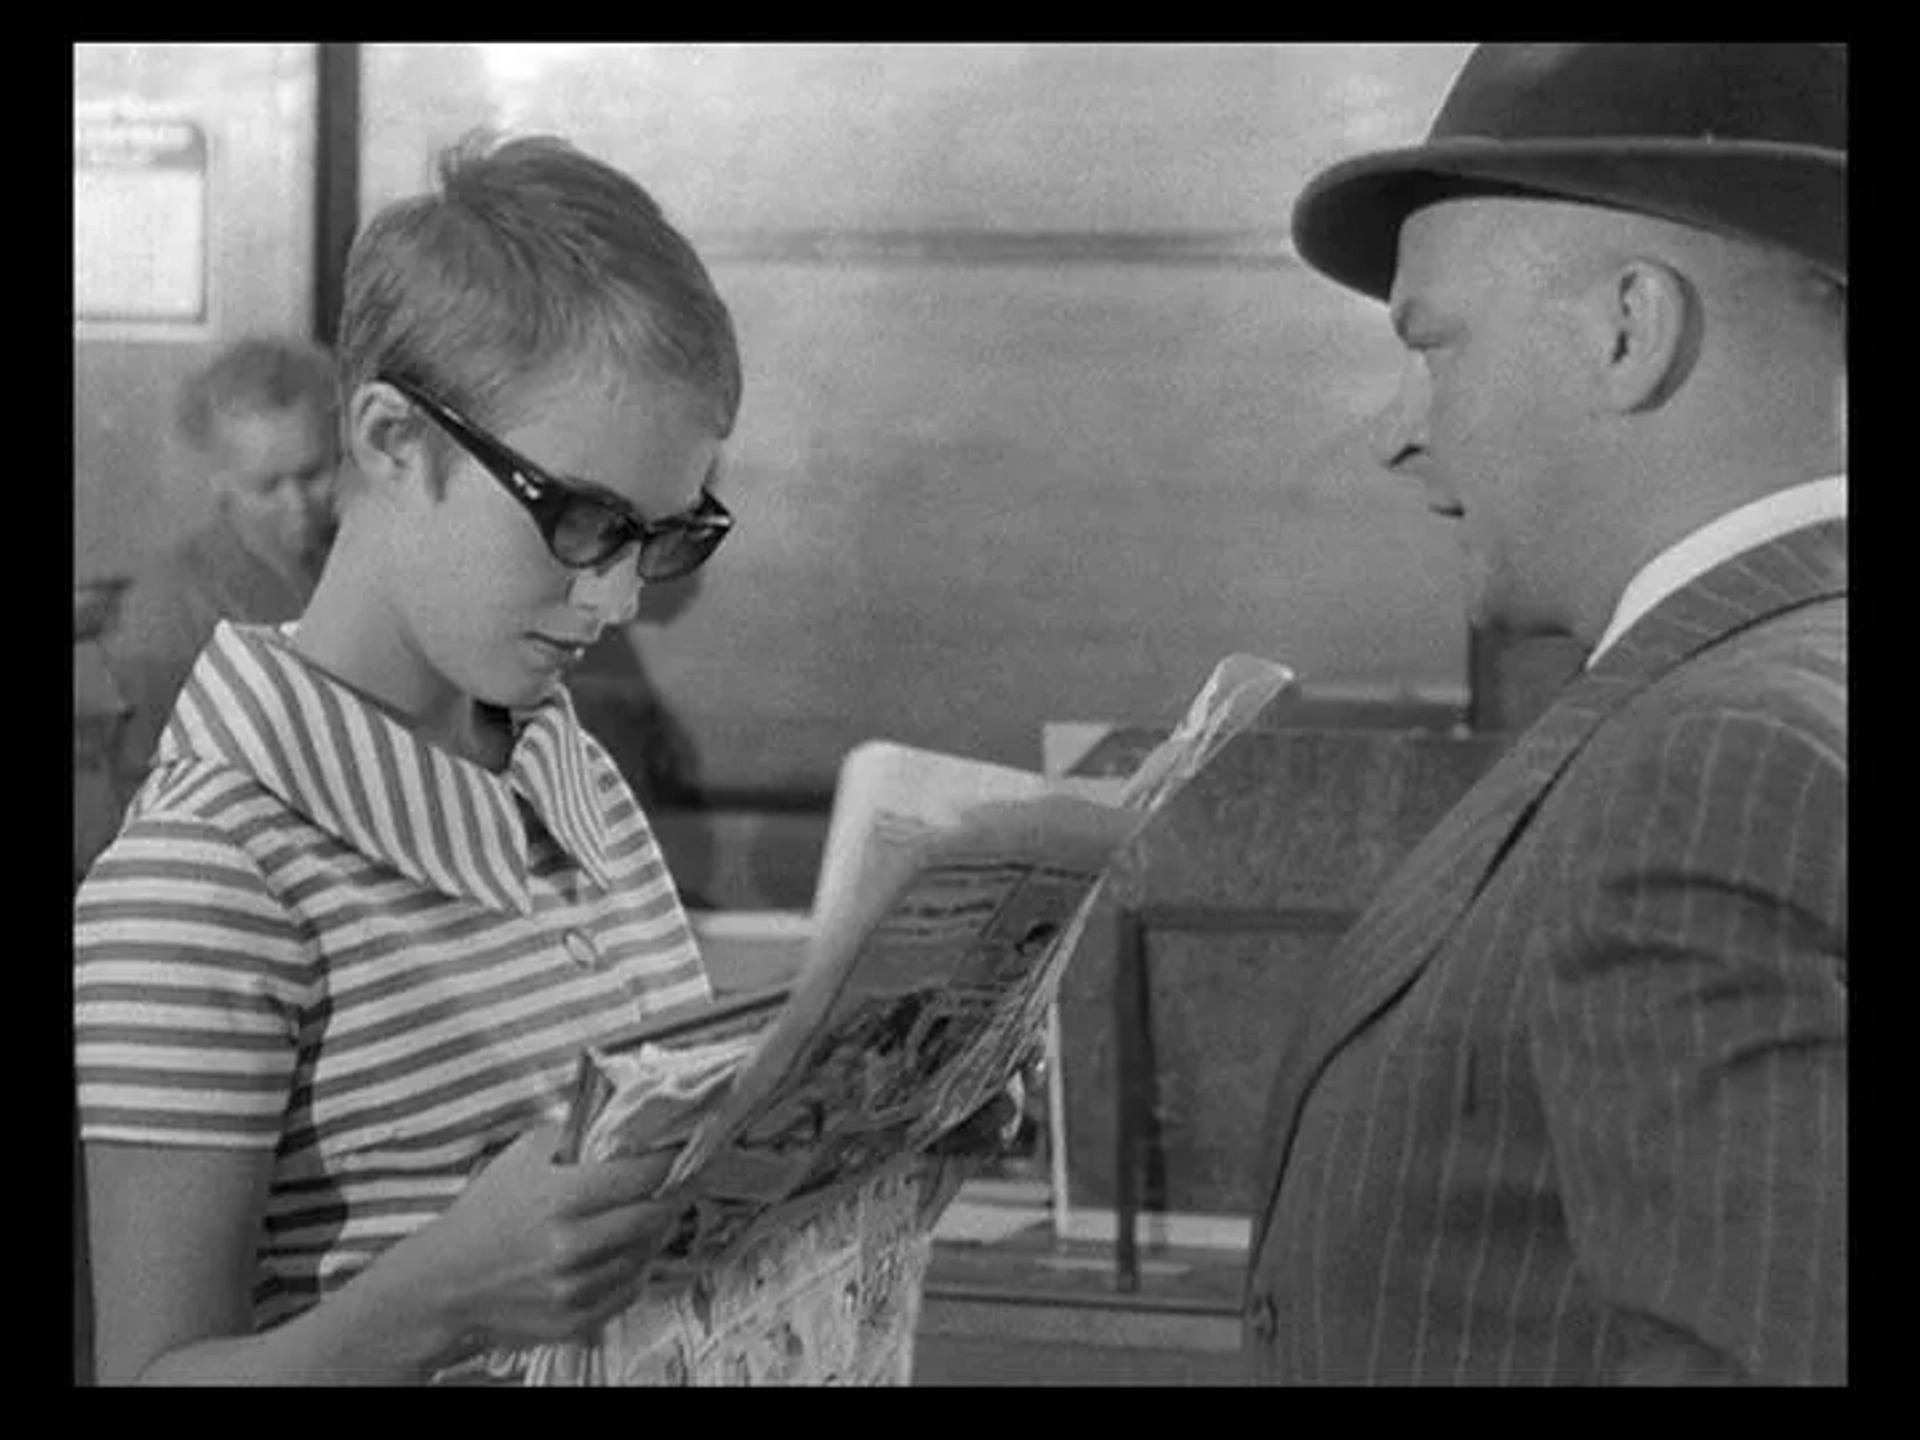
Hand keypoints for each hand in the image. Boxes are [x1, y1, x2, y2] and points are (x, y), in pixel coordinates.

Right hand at [394, 1123, 687, 1357]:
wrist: (446, 1282)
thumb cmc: (488, 1210)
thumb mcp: (525, 1154)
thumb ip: (577, 1135)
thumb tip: (627, 1118)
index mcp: (562, 1198)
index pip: (644, 1176)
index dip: (673, 1160)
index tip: (686, 1148)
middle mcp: (573, 1247)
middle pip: (656, 1215)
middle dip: (676, 1192)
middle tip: (687, 1176)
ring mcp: (576, 1289)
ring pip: (647, 1253)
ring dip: (657, 1230)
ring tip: (655, 1209)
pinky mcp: (577, 1321)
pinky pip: (630, 1290)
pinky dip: (636, 1267)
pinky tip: (628, 1248)